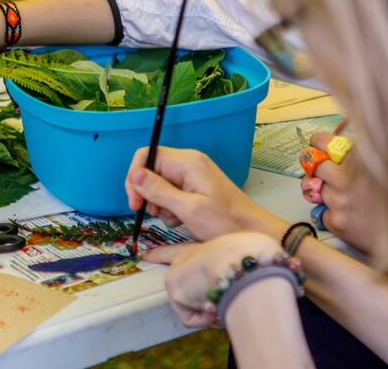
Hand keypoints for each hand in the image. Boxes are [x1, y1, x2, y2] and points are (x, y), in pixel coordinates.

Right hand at [124, 147, 288, 240]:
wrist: (253, 232)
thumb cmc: (226, 222)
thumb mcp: (188, 209)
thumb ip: (159, 191)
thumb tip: (134, 174)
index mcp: (187, 162)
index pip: (147, 155)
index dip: (135, 177)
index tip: (135, 202)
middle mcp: (188, 163)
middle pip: (151, 170)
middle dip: (147, 194)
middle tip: (152, 214)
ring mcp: (192, 175)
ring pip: (158, 184)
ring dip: (159, 204)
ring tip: (174, 219)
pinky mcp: (194, 187)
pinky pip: (170, 192)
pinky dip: (170, 207)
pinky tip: (181, 219)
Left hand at [145, 232, 283, 326]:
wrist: (251, 266)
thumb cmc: (262, 261)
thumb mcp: (256, 258)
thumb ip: (243, 270)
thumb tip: (246, 285)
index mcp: (214, 246)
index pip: (189, 249)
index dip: (168, 252)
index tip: (148, 254)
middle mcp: (193, 253)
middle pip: (172, 263)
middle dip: (179, 279)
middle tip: (176, 277)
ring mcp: (180, 268)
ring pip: (191, 300)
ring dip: (208, 307)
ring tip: (227, 300)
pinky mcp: (174, 285)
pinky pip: (190, 317)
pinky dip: (204, 318)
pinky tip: (216, 306)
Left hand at [304, 132, 372, 251]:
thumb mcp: (379, 169)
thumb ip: (357, 158)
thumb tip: (336, 147)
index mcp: (359, 161)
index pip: (324, 143)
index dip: (318, 142)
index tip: (316, 143)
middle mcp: (346, 179)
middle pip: (314, 165)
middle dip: (316, 167)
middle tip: (322, 170)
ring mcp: (339, 201)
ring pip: (316, 189)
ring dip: (327, 192)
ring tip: (347, 197)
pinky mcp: (335, 221)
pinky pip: (321, 211)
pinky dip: (331, 212)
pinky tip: (349, 214)